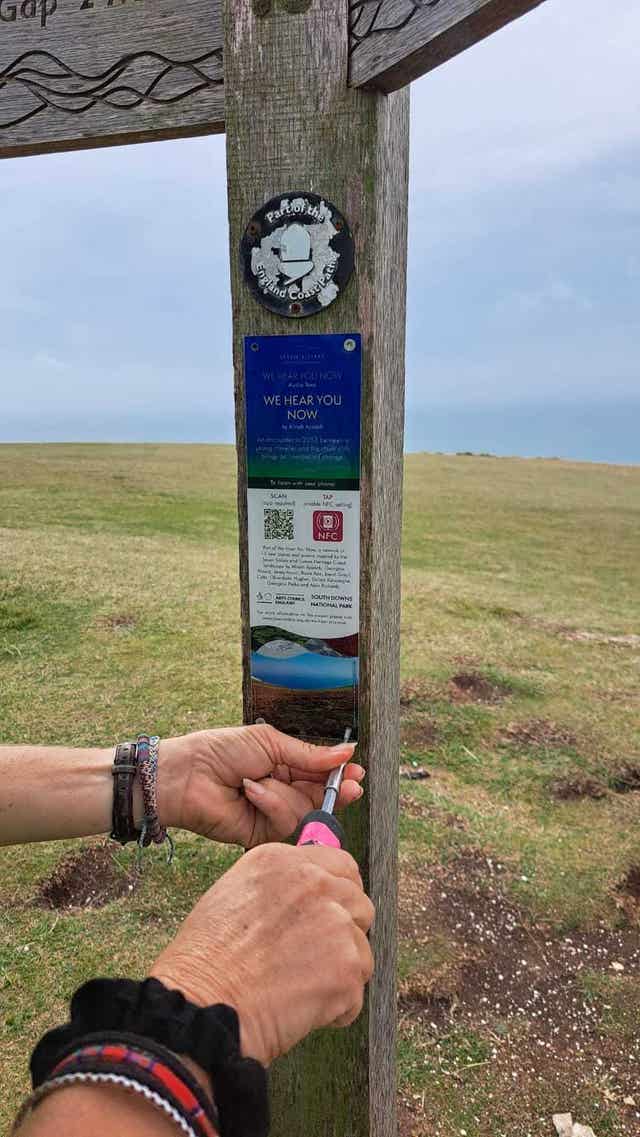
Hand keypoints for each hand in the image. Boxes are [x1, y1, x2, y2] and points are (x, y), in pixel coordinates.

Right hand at [149, 842, 373, 1064]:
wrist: (202, 1005)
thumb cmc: (206, 961)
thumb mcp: (235, 894)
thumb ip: (281, 886)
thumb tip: (310, 894)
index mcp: (285, 862)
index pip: (342, 866)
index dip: (339, 895)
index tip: (330, 916)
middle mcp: (315, 883)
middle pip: (360, 904)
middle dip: (344, 934)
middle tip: (310, 961)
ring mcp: (336, 923)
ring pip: (361, 950)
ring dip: (339, 972)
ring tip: (296, 988)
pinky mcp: (347, 966)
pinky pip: (355, 994)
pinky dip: (334, 1009)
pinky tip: (298, 1010)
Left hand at [157, 724, 363, 846]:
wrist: (188, 774)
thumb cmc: (221, 751)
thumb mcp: (270, 743)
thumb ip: (309, 754)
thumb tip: (347, 752)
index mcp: (284, 767)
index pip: (320, 775)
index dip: (339, 775)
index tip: (356, 773)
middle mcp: (282, 792)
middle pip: (321, 797)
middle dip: (334, 791)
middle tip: (350, 786)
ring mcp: (272, 814)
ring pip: (305, 810)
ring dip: (284, 792)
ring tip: (257, 780)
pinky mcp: (262, 834)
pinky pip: (284, 822)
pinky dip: (270, 803)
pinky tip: (251, 793)